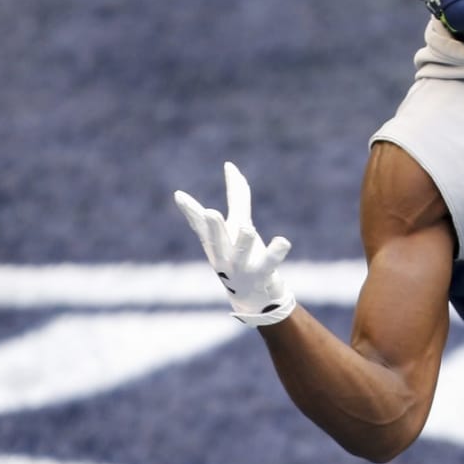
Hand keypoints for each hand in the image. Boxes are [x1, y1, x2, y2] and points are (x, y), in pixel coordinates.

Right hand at [174, 162, 295, 325]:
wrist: (254, 297)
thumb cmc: (242, 255)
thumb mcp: (237, 224)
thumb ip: (237, 196)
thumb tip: (230, 166)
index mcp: (216, 243)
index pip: (201, 225)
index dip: (191, 210)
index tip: (180, 195)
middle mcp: (225, 256)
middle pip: (216, 241)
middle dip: (213, 227)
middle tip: (211, 213)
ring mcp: (242, 267)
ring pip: (241, 254)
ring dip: (244, 242)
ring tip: (247, 228)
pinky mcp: (262, 274)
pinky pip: (269, 263)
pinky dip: (276, 253)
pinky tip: (283, 241)